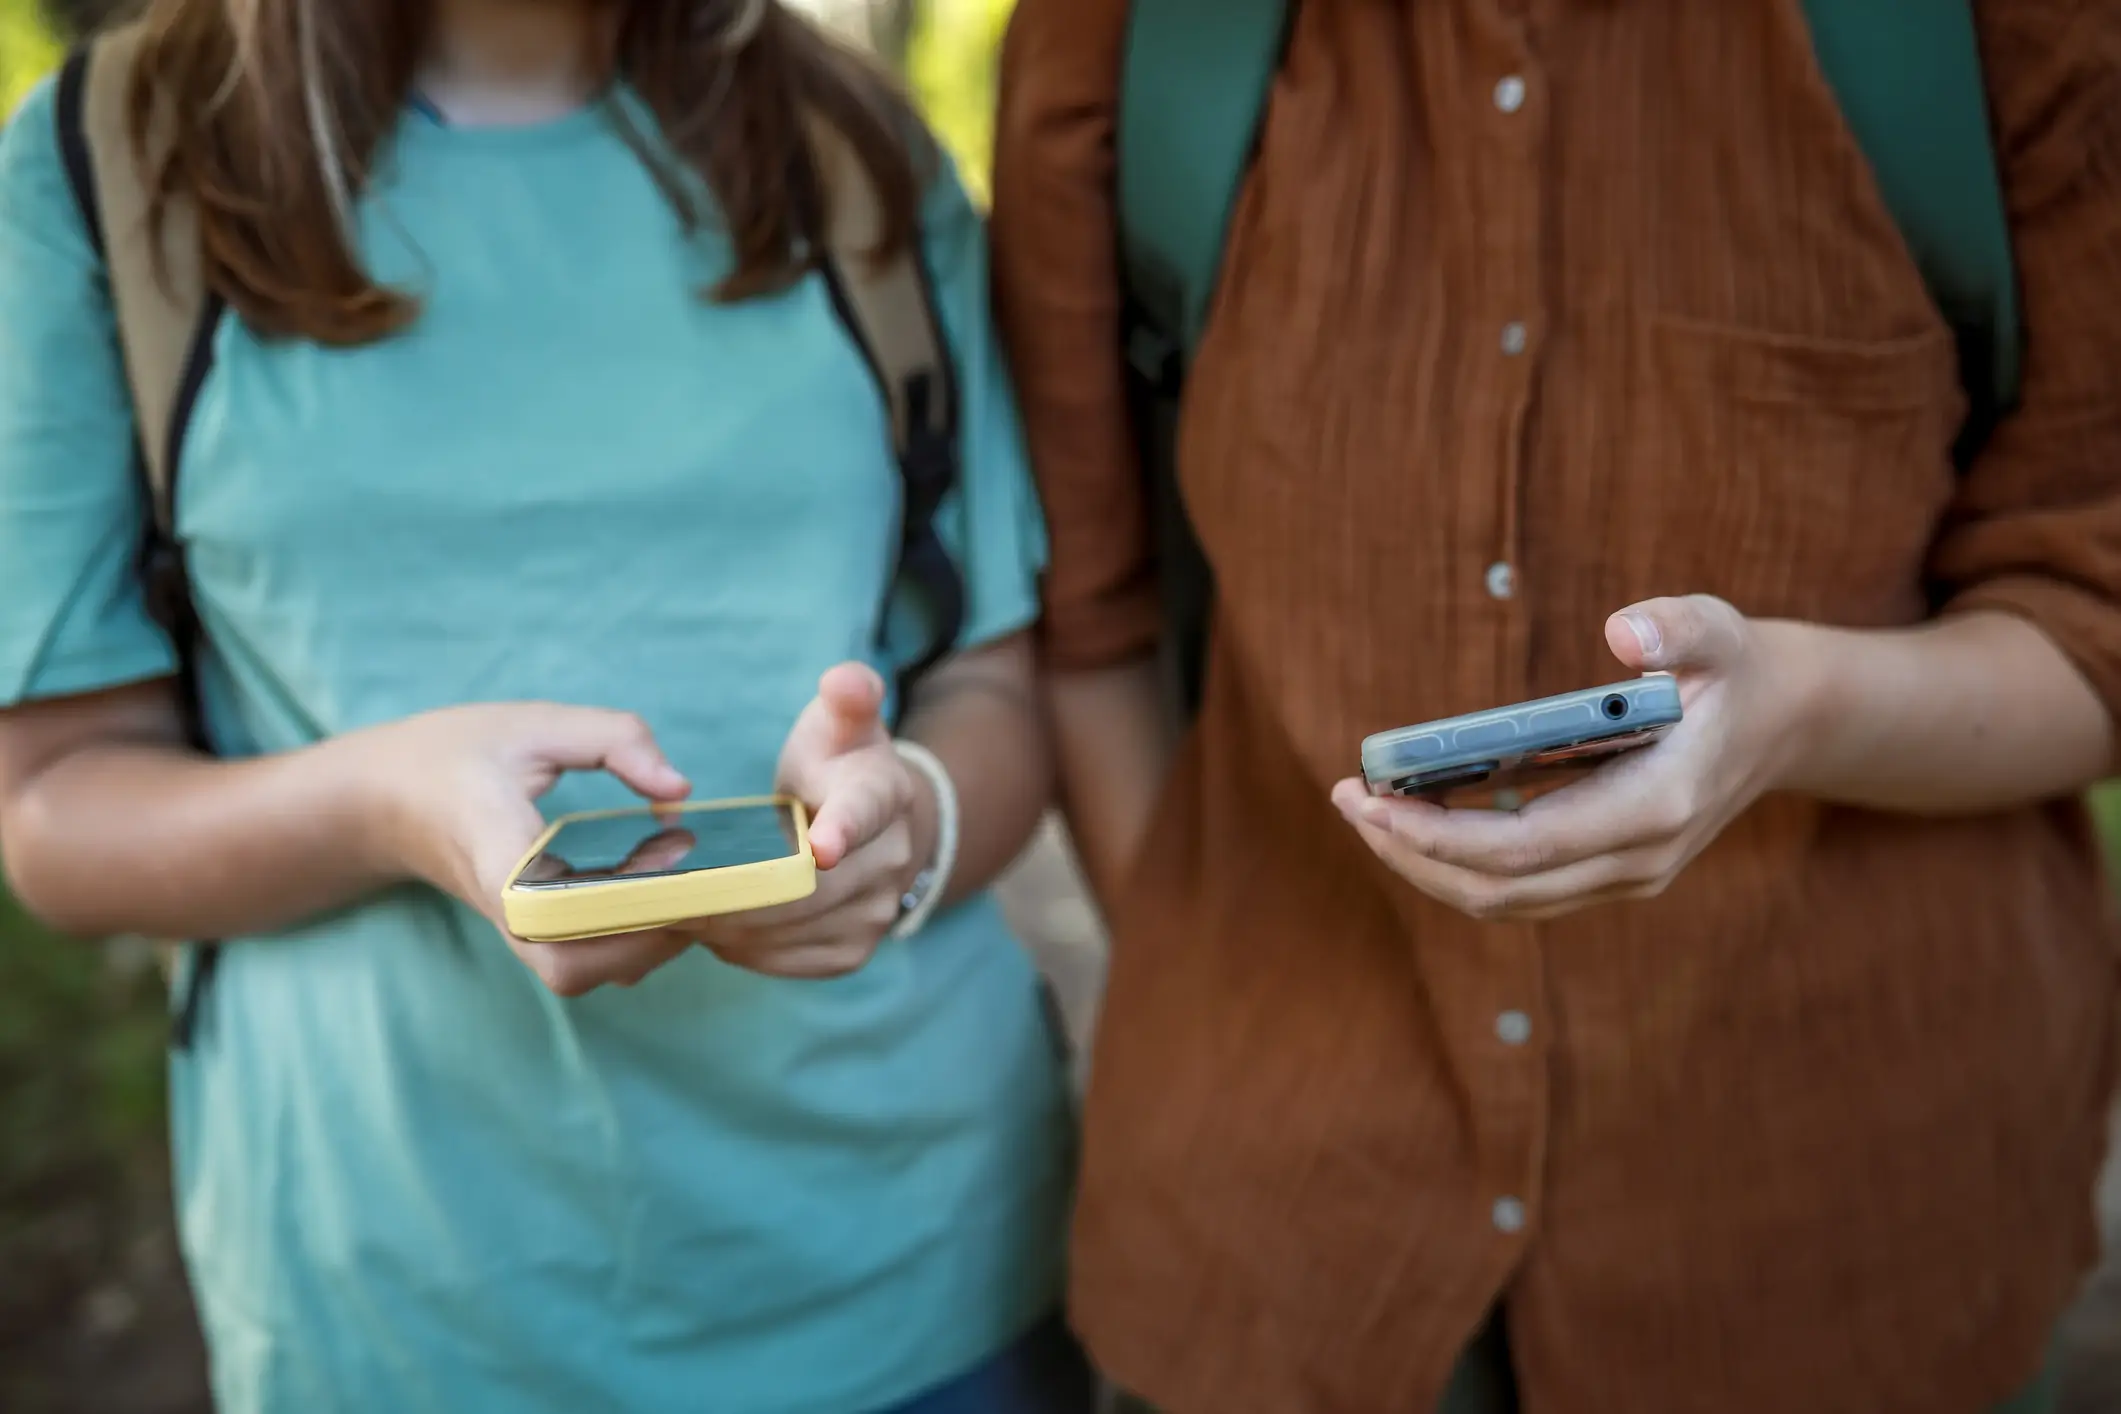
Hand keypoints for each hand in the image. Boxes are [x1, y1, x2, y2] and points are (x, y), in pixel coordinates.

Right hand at [338, 703, 698, 995]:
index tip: (671, 859)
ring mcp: (517, 930)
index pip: (548, 911)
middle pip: (577, 965)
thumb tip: (680, 793)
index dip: (618, 902)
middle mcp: (506, 907)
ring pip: (586, 973)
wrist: (385, 799)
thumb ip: (615, 740)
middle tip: (702, 875)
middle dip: (650, 933)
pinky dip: (633, 941)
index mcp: (497, 850)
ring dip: (647, 941)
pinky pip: (586, 962)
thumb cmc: (458, 754)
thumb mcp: (534, 723)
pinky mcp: (532, 936)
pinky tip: (662, 891)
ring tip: (689, 882)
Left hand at [692, 663, 928, 978]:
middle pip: (808, 887)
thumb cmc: (839, 761)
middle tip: (672, 888)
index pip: (863, 812)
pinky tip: (717, 928)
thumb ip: (846, 696)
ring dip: (731, 923)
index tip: (822, 847)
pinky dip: (744, 948)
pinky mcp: (853, 950)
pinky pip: (788, 959)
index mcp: (882, 792)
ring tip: (683, 906)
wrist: (877, 822)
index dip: (842, 829)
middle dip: (739, 889)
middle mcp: (892, 858)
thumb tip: (845, 681)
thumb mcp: (840, 720)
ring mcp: (878, 910)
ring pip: (790, 930)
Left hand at [1330, 596, 1818, 921]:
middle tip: (1346, 798)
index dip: (1437, 836)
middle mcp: (1638, 860)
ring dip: (1424, 864)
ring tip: (1366, 808)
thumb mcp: (1718, 630)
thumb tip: (1622, 632)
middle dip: (1409, 853)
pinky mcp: (1609, 875)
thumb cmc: (1736, 668)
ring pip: (1503, 901)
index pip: (1523, 848)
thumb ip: (1677, 626)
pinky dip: (1456, 863)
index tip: (1371, 800)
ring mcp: (1625, 878)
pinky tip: (1413, 817)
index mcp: (1657, 808)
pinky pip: (1518, 889)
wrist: (1785, 721)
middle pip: (1498, 890)